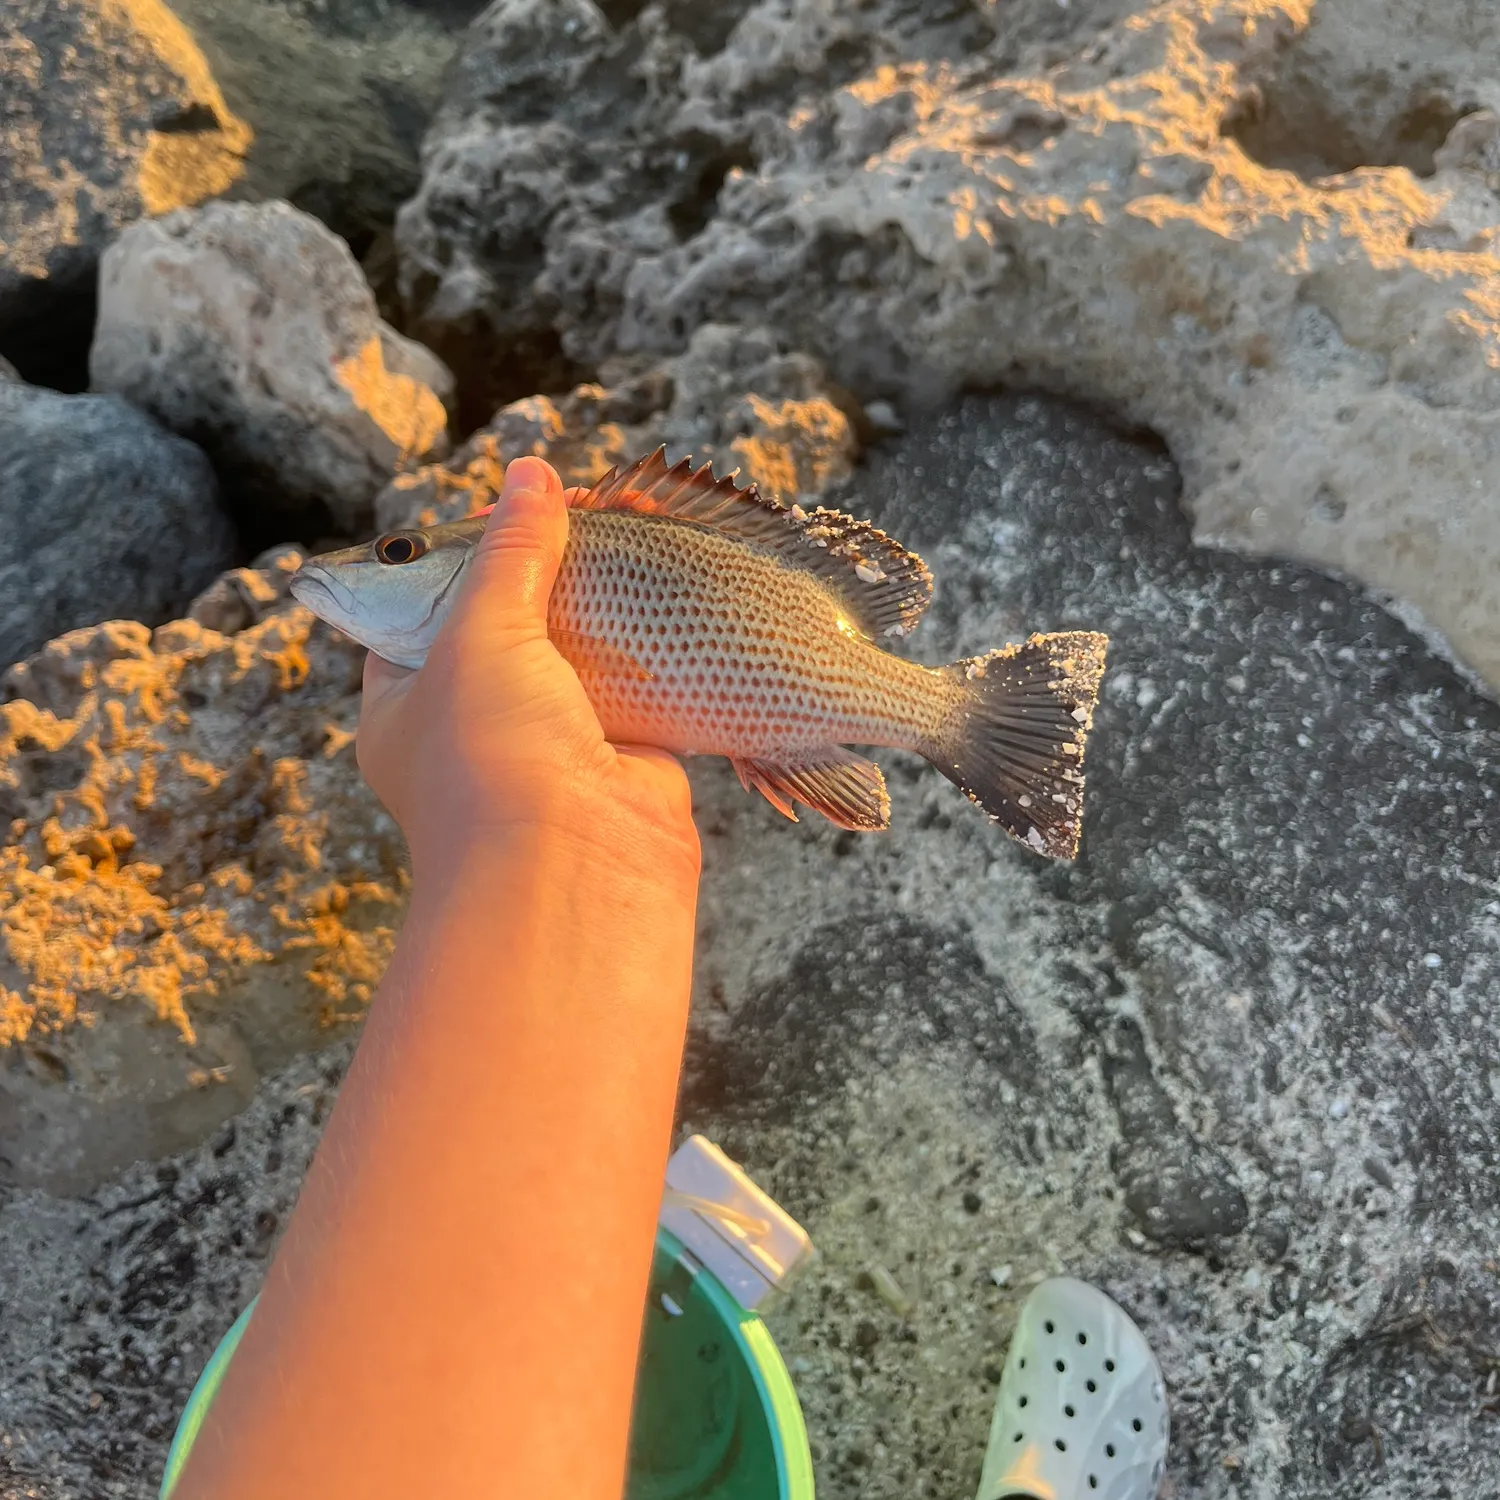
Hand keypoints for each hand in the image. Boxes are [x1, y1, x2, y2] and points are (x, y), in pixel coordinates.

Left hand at [355, 456, 699, 888]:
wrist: (575, 872)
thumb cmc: (491, 757)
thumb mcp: (481, 630)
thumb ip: (512, 551)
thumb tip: (533, 473)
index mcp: (406, 702)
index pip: (419, 610)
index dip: (460, 553)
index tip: (508, 507)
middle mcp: (474, 725)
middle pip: (509, 623)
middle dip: (549, 567)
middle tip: (590, 506)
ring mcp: (550, 743)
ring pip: (577, 651)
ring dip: (605, 599)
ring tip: (636, 526)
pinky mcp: (621, 756)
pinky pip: (636, 685)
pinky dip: (652, 644)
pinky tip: (670, 585)